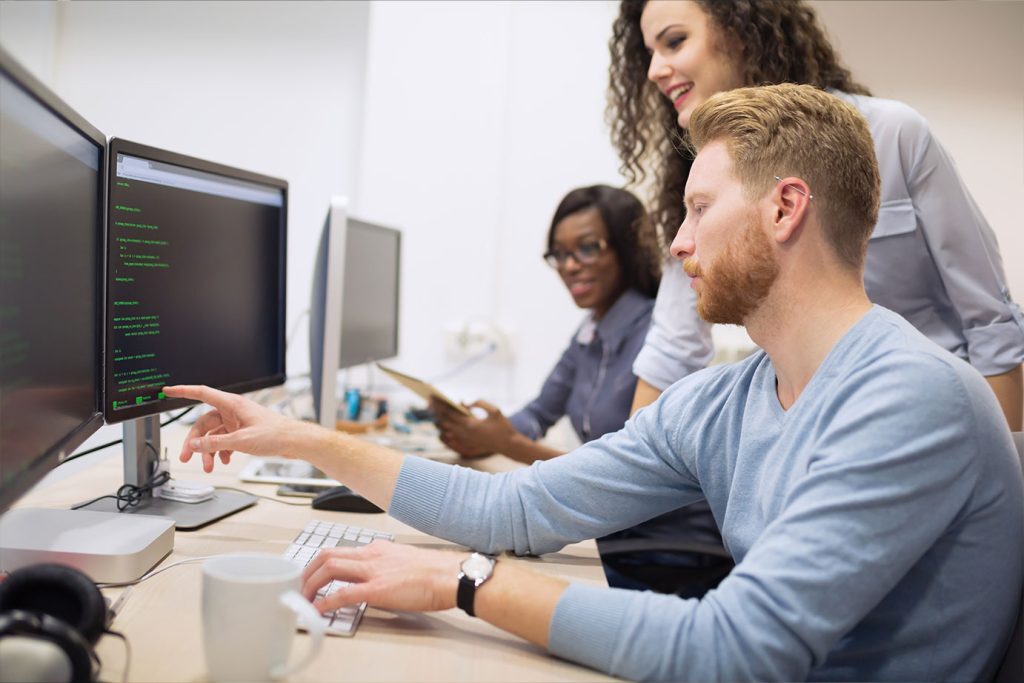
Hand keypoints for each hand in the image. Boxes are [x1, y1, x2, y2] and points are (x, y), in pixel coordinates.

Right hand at [163, 384, 317, 472]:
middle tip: (186, 458)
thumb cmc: (275, 434)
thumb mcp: (241, 441)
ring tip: (209, 467)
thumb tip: (195, 445)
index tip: (168, 390)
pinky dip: (222, 451)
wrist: (294, 442)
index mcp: (232, 405)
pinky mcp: (243, 432)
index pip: (202, 393)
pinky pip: (225, 441)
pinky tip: (225, 460)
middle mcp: (233, 411)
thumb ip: (216, 443)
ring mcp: (238, 422)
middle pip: (204, 423)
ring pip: (214, 435)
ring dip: (209, 451)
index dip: (183, 391)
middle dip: (195, 442)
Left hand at [301, 541, 462, 612]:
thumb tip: (375, 579)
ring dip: (311, 583)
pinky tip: (318, 610)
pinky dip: (326, 601)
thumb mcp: (404, 561)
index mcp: (378, 549)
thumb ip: (385, 566)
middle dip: (308, 571)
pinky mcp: (377, 589)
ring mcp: (373, 571)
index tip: (313, 575)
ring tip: (304, 598)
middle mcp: (371, 555)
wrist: (450, 575)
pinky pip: (342, 593)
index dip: (321, 563)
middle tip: (300, 586)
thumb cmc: (435, 572)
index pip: (341, 550)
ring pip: (329, 568)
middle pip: (327, 555)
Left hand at [430, 399, 517, 457]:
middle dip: (436, 410)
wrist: (508, 445)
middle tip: (429, 401)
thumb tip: (465, 402)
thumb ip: (479, 403)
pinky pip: (451, 435)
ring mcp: (465, 440)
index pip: (450, 413)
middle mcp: (465, 433)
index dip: (440, 404)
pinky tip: (442, 422)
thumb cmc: (503, 426)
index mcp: (471, 424)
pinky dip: (445, 428)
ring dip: (439, 419)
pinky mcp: (467, 443)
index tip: (433, 397)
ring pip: (446, 429)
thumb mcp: (495, 410)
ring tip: (434, 409)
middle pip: (445, 421)